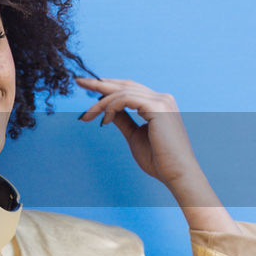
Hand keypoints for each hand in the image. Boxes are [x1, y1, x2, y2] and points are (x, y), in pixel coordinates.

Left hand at [75, 76, 204, 189]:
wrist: (177, 173)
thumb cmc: (158, 160)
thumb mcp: (134, 136)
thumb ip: (123, 120)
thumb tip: (107, 111)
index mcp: (159, 104)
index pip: (130, 88)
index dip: (109, 86)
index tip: (88, 86)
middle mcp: (162, 98)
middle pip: (125, 85)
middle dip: (100, 83)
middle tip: (78, 81)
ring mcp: (161, 101)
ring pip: (122, 92)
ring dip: (101, 103)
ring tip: (87, 115)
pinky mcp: (158, 107)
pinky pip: (126, 99)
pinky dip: (111, 107)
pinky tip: (104, 120)